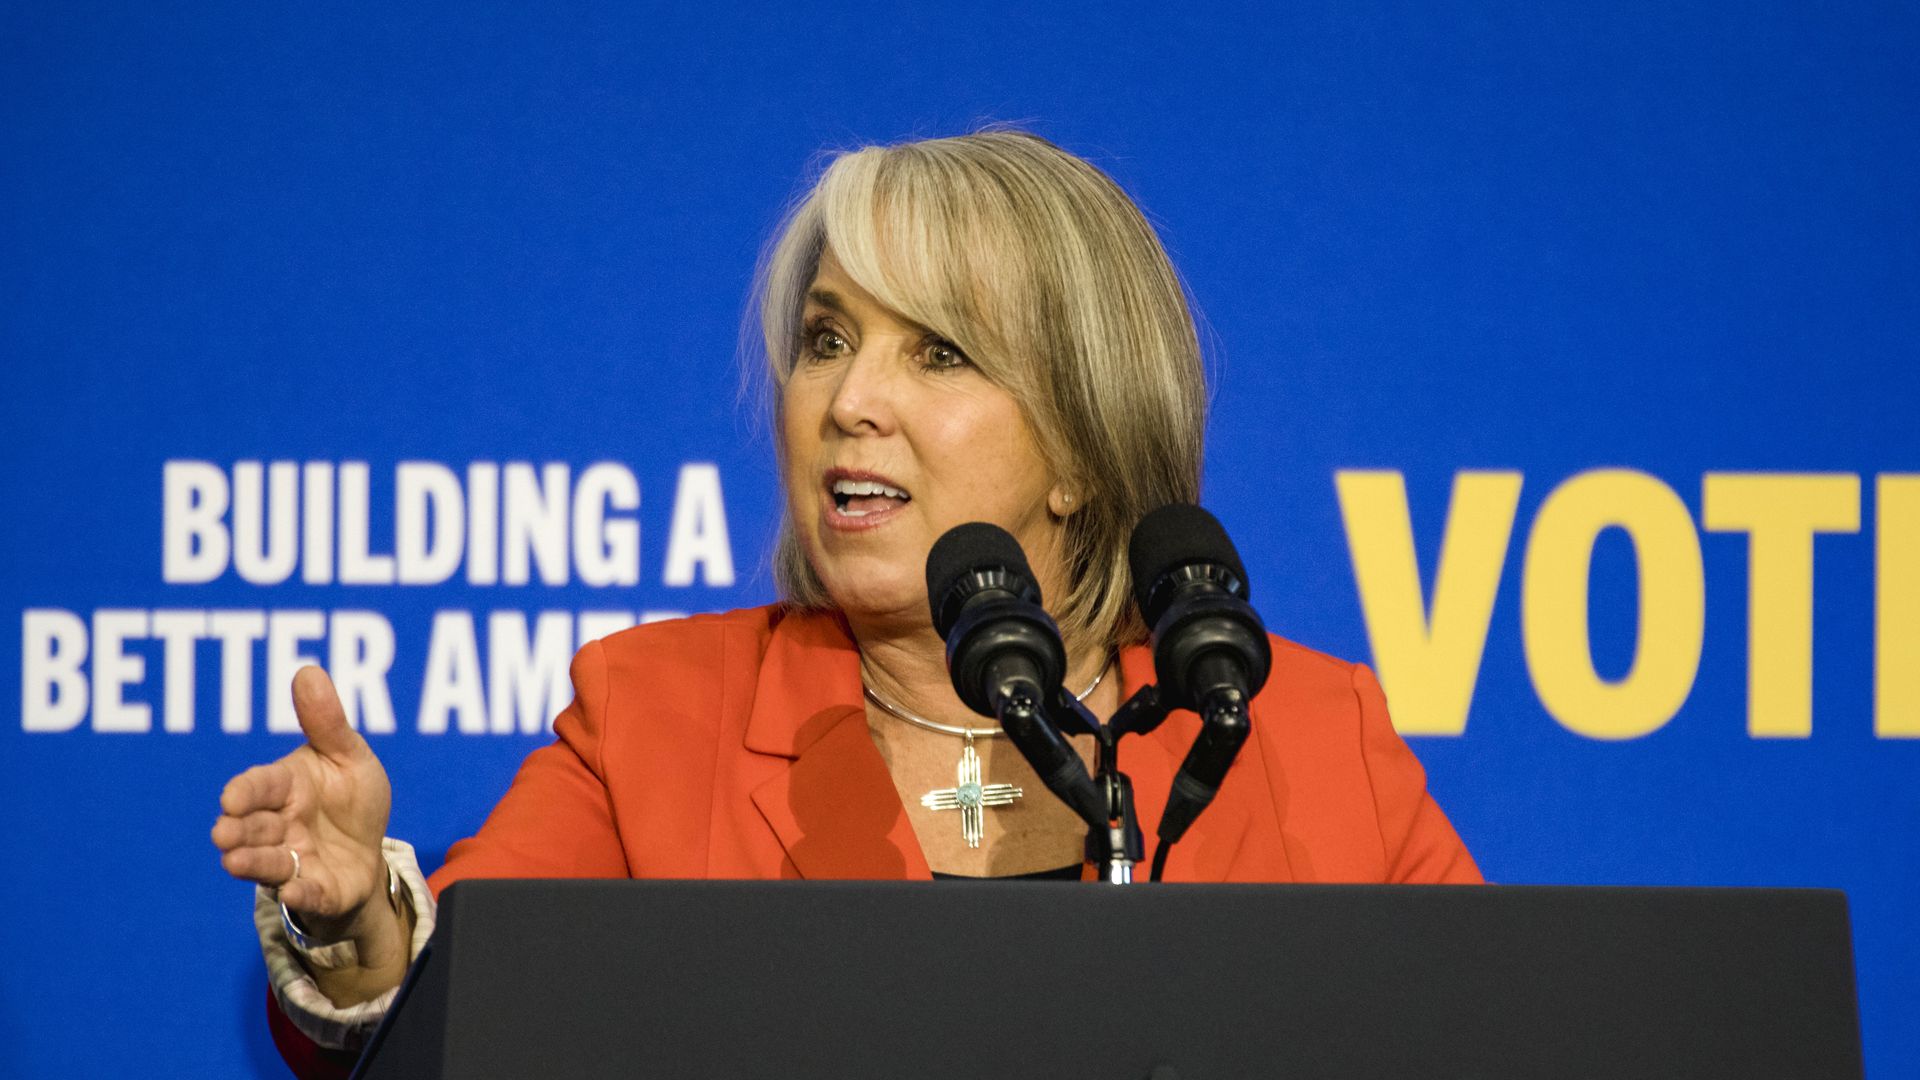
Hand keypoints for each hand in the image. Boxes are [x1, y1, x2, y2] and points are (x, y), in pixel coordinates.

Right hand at [212, 666, 391, 938]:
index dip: (245, 792)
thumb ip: (327, 722)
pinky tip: (296, 891)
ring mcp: (295, 861)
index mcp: (286, 788)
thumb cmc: (349, 798)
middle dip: (239, 830)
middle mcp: (281, 827)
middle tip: (224, 834)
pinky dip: (303, 894)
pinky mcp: (318, 891)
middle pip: (254, 827)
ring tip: (235, 863)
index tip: (232, 798)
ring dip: (253, 862)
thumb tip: (308, 670)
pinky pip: (309, 894)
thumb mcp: (348, 756)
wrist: (370, 851)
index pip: (258, 786)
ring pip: (268, 863)